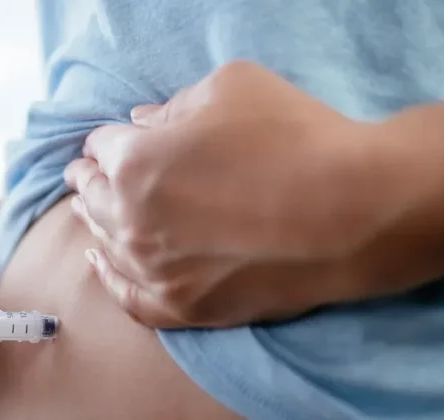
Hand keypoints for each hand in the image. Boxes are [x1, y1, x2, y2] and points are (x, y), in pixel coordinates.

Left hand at [64, 61, 382, 327]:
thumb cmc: (296, 137)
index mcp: (134, 163)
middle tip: (88, 175)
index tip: (108, 143)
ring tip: (90, 213)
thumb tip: (142, 123)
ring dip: (95, 224)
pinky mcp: (183, 308)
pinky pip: (128, 299)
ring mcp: (154, 271)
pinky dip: (109, 280)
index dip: (105, 142)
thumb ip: (174, 105)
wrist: (355, 212)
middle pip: (93, 198)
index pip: (101, 149)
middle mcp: (131, 221)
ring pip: (105, 246)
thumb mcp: (230, 88)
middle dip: (90, 181)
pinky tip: (101, 265)